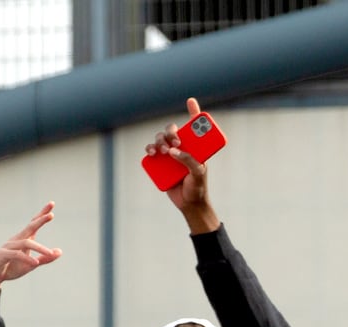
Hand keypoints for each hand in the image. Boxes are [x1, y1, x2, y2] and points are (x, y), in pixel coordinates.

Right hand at [0, 203, 62, 294]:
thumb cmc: (11, 268)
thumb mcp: (31, 265)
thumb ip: (44, 258)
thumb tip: (59, 252)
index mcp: (24, 239)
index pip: (34, 224)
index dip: (42, 214)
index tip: (52, 204)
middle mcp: (16, 239)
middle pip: (30, 227)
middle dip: (40, 220)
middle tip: (51, 215)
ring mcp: (8, 246)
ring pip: (26, 243)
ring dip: (39, 248)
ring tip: (50, 253)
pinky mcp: (2, 255)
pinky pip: (16, 255)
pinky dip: (26, 258)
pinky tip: (35, 262)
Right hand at [147, 97, 220, 234]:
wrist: (189, 204)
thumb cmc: (198, 188)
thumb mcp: (198, 173)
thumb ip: (189, 160)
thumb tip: (173, 151)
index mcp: (196, 147)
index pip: (195, 127)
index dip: (194, 113)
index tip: (190, 101)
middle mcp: (182, 148)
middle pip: (173, 131)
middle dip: (171, 133)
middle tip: (176, 143)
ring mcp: (170, 155)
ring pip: (161, 139)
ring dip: (159, 140)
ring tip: (162, 151)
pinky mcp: (161, 163)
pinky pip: (152, 151)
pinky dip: (150, 148)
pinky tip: (151, 152)